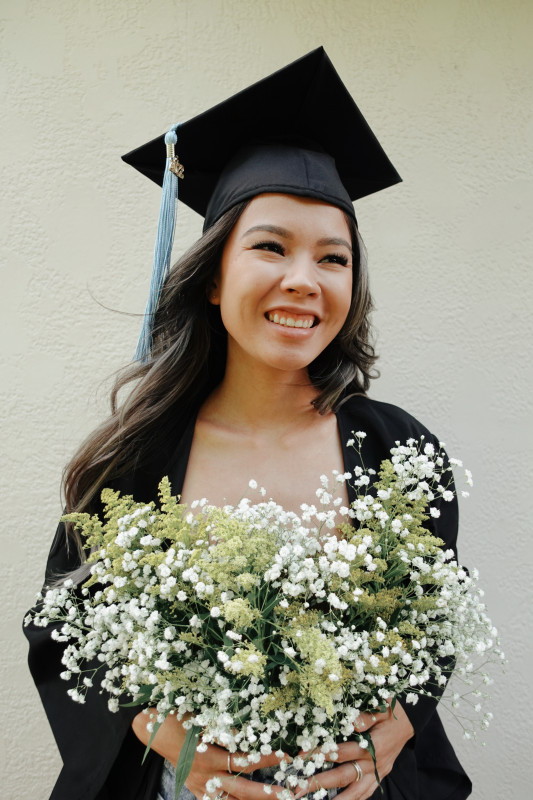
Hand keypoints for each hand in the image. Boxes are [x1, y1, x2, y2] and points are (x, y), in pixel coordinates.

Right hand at [132, 711, 292, 799]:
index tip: (286, 754)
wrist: (152, 729)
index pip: (244, 761)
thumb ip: (227, 727)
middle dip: (266, 792)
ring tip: (276, 799)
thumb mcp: (203, 716)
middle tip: (288, 794)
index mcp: (207, 757)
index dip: (266, 758)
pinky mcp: (197, 790)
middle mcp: (205, 776)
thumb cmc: (179, 715)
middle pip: (241, 790)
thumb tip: (254, 728)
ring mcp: (201, 786)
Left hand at [294, 702, 413, 799]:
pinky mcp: (379, 776)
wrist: (409, 722)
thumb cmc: (391, 711)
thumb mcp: (381, 707)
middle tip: (299, 789)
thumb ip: (366, 716)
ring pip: (355, 792)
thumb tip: (350, 722)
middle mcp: (374, 764)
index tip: (301, 756)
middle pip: (343, 776)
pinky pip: (366, 793)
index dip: (321, 754)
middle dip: (319, 783)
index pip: (341, 752)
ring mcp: (377, 773)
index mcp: (373, 746)